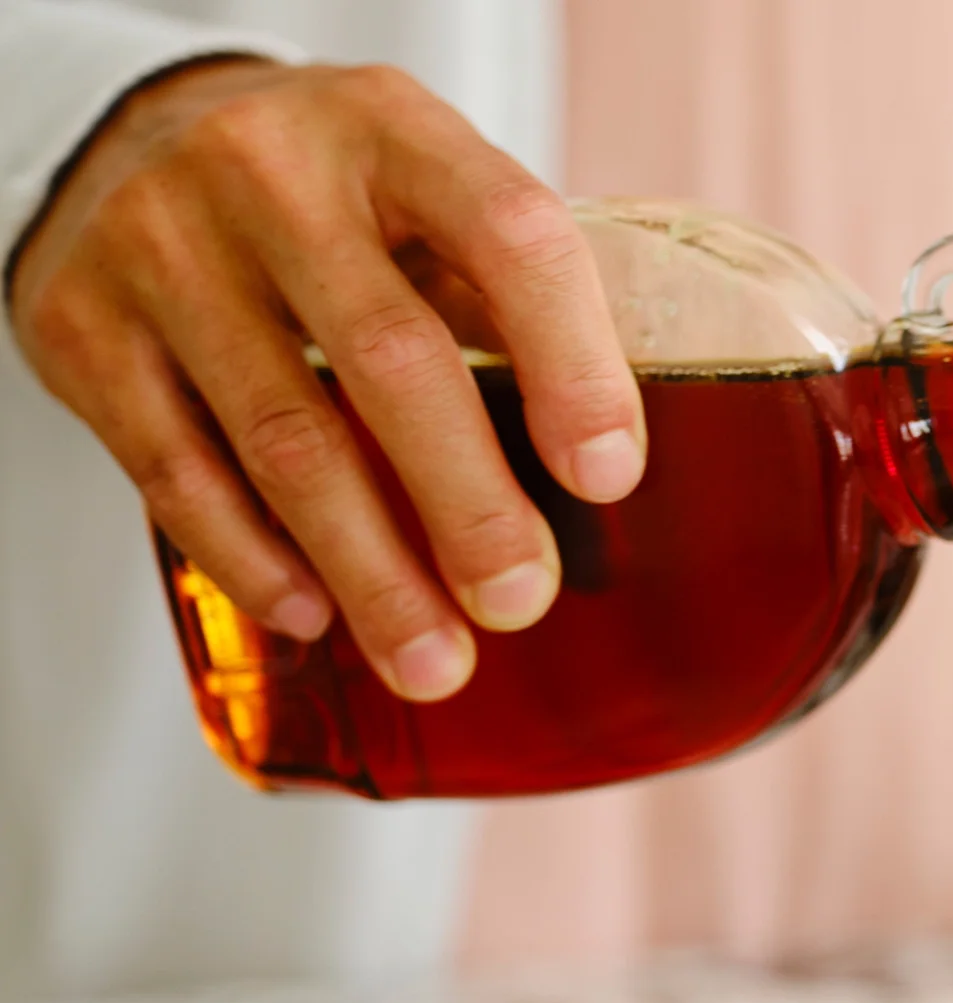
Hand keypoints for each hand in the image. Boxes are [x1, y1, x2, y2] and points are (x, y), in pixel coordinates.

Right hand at [8, 59, 644, 700]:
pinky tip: (312, 613)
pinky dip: (250, 556)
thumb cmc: (330, 195)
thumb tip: (605, 470)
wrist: (124, 135)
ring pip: (283, 437)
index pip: (510, 236)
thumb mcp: (421, 189)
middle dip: (468, 503)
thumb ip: (505, 295)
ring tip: (434, 659)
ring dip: (369, 569)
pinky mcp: (80, 325)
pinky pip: (172, 468)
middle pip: (393, 360)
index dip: (573, 363)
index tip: (608, 478)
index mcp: (394, 129)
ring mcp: (161, 243)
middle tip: (520, 602)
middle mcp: (270, 171)